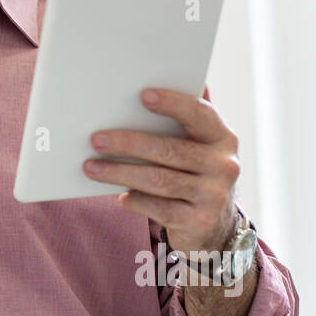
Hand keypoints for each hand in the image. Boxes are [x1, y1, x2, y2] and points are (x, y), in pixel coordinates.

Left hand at [84, 85, 239, 253]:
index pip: (199, 115)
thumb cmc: (195, 173)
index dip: (173, 103)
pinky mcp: (198, 221)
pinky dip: (135, 200)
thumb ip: (184, 119)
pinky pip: (158, 208)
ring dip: (120, 172)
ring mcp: (213, 196)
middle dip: (128, 143)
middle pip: (169, 150)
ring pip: (158, 180)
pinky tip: (120, 196)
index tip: (143, 95)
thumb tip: (148, 89)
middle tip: (96, 139)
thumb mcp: (198, 146)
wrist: (215, 225)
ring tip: (91, 167)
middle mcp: (224, 165)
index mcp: (223, 138)